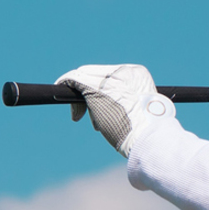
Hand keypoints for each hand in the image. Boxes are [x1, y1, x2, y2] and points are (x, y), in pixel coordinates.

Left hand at [56, 64, 174, 156]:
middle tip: (83, 115)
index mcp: (138, 75)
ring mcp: (108, 79)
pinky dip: (64, 82)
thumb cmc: (146, 133)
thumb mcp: (140, 113)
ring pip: (84, 76)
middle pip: (96, 74)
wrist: (149, 138)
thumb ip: (128, 103)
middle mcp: (123, 71)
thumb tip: (113, 110)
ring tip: (83, 119)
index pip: (112, 74)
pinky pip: (73, 78)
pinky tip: (59, 87)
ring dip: (78, 97)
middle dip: (87, 92)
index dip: (100, 88)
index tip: (98, 106)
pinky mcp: (94, 88)